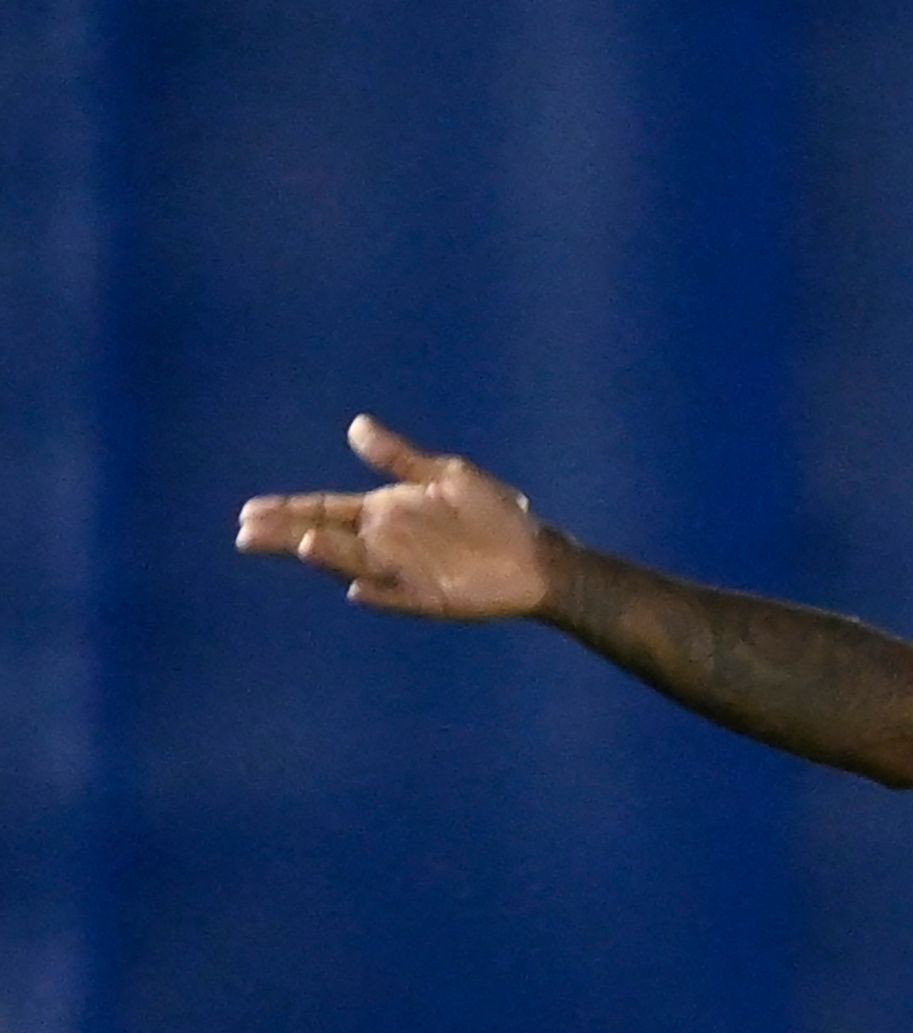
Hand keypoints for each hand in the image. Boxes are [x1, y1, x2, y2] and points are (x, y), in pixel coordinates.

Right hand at [234, 415, 555, 618]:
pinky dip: (381, 595)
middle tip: (247, 534)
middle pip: (326, 538)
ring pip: (356, 566)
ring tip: (300, 546)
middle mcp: (386, 544)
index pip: (325, 510)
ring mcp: (406, 573)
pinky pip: (399, 598)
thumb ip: (398, 458)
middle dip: (288, 535)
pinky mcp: (432, 598)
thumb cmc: (494, 514)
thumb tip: (356, 425)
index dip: (289, 510)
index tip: (249, 510)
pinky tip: (358, 590)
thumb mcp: (446, 476)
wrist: (537, 555)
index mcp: (384, 512)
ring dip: (330, 558)